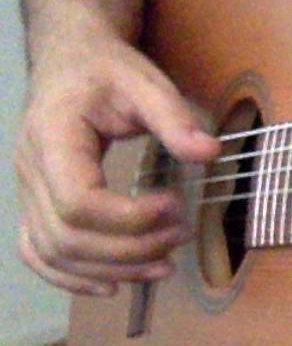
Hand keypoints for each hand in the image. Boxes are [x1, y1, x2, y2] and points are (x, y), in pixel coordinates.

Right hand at [16, 21, 219, 295]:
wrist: (71, 60)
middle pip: (67, 236)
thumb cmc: (107, 70)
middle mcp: (29, 169)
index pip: (77, 202)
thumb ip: (176, 118)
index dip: (129, 218)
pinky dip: (72, 278)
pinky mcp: (35, 203)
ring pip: (53, 253)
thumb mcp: (146, 82)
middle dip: (129, 248)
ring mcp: (26, 190)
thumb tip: (210, 153)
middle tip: (180, 236)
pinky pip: (38, 253)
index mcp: (52, 137)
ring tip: (163, 265)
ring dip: (111, 269)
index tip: (176, 205)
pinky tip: (114, 285)